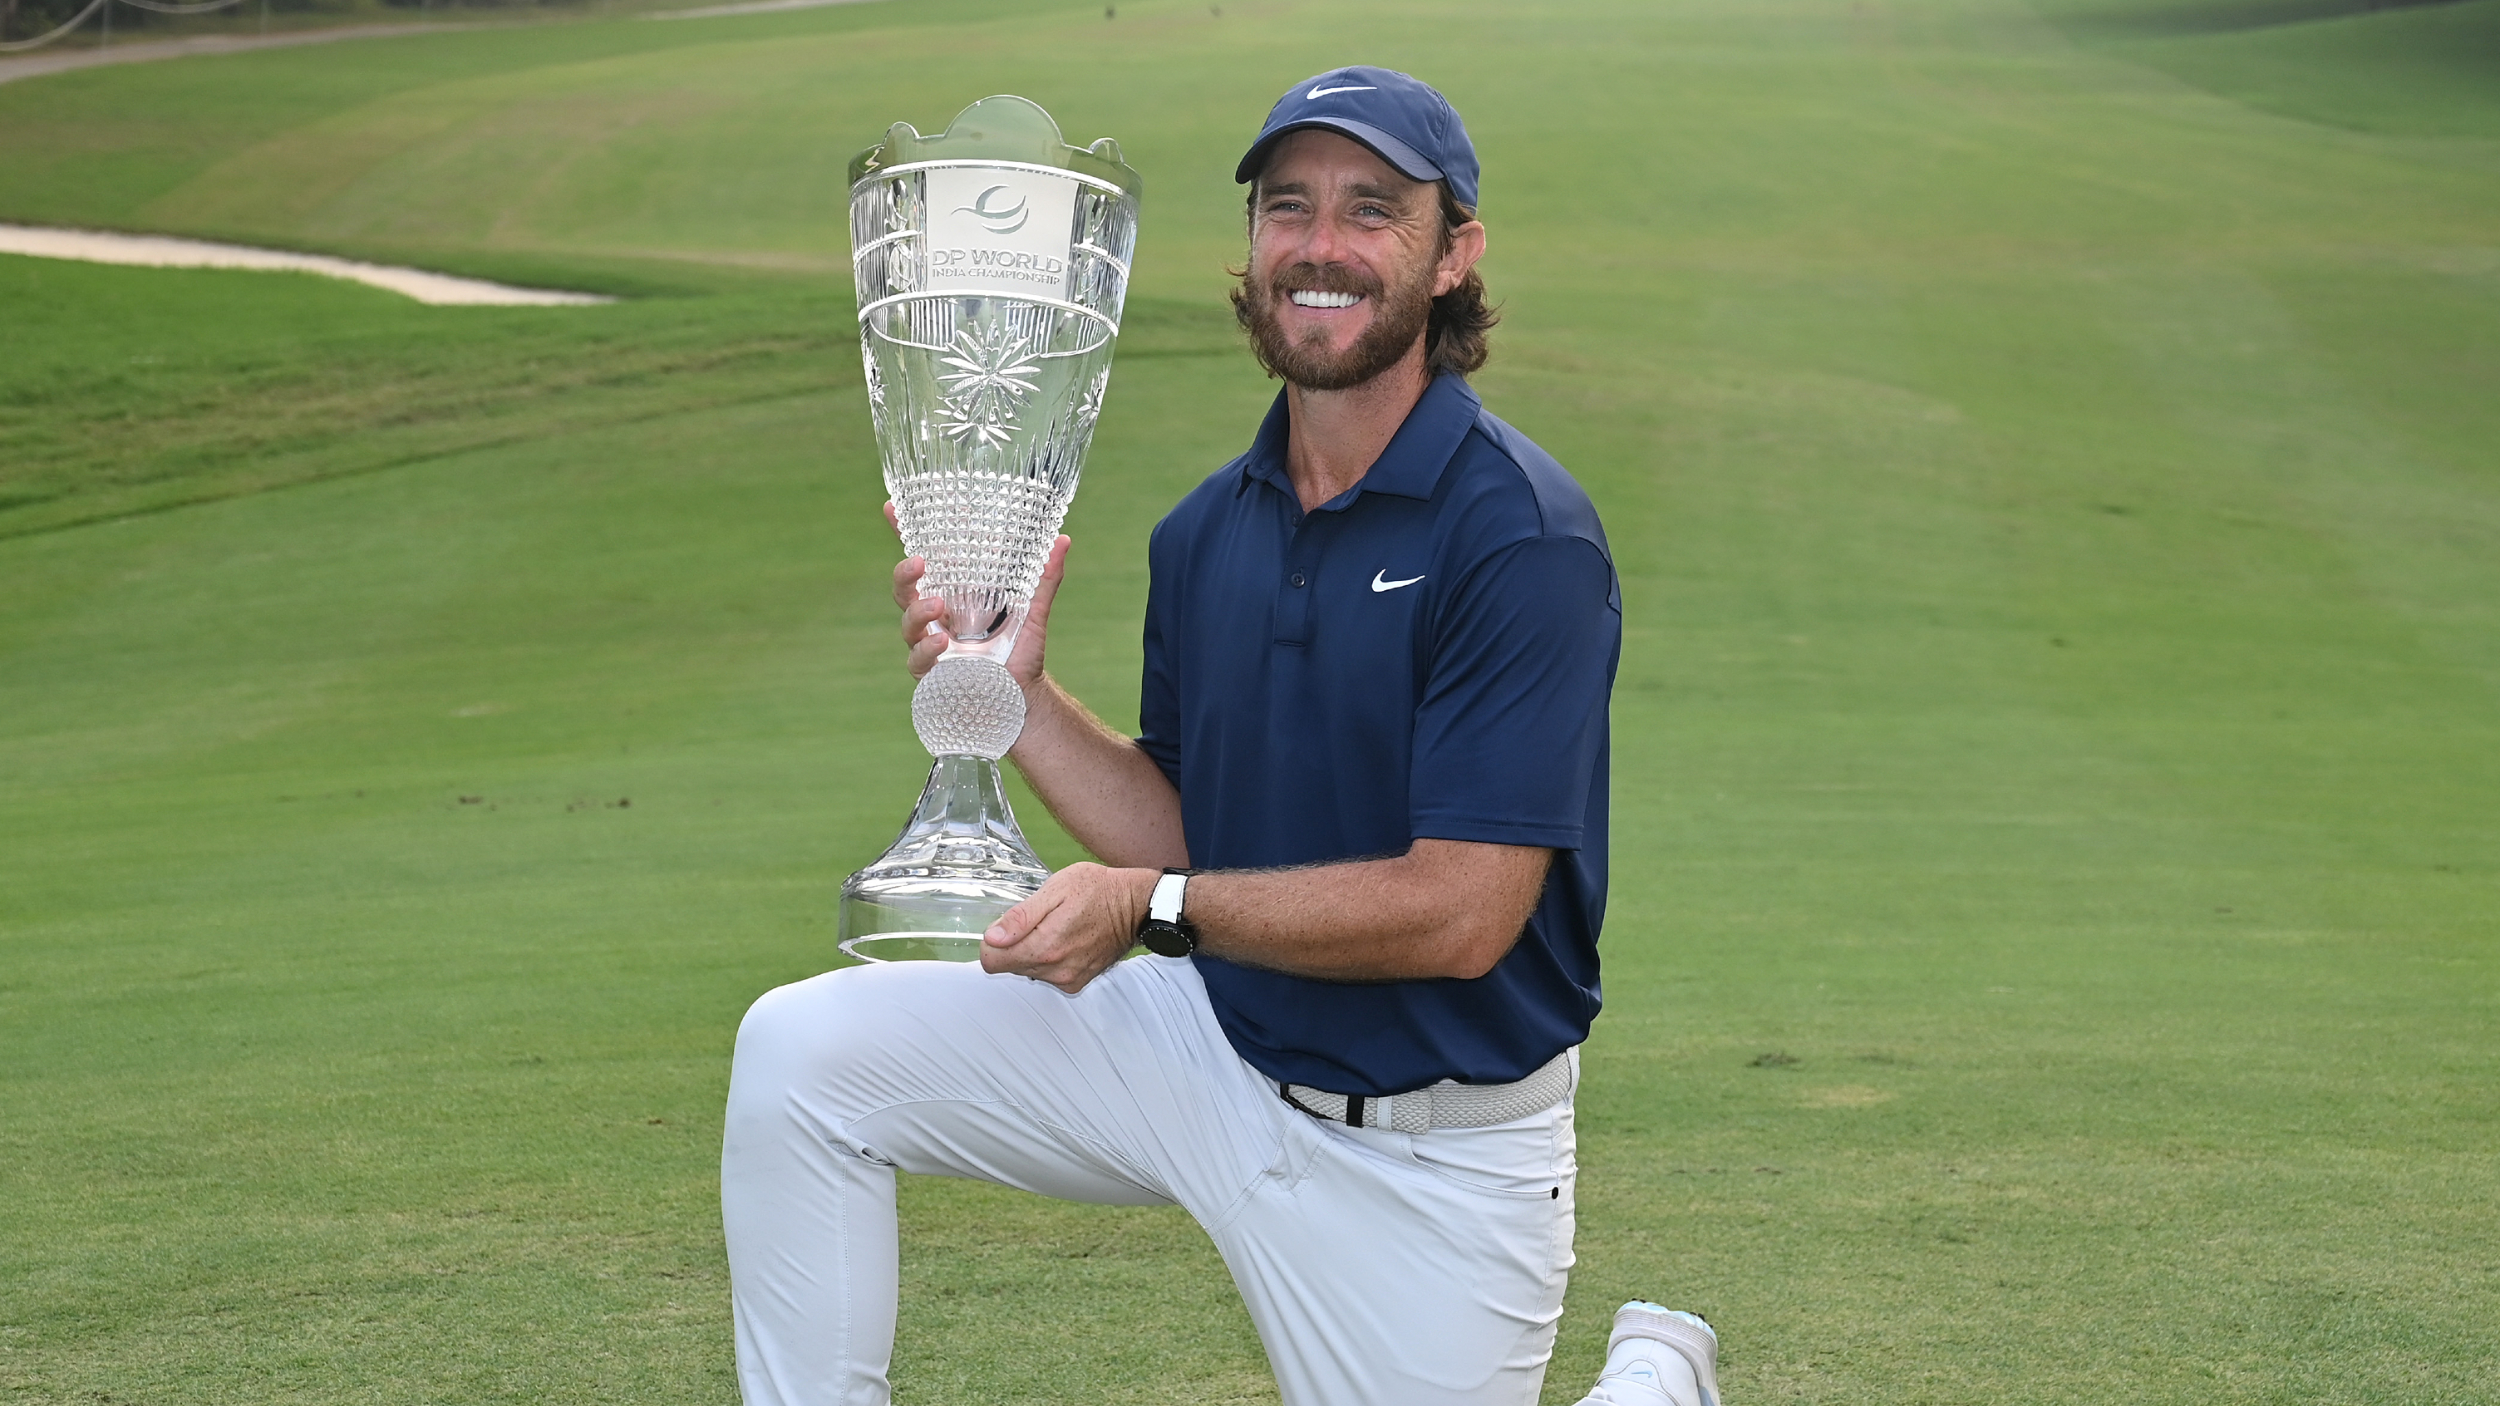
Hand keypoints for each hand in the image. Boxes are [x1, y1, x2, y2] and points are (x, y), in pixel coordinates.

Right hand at [888, 501, 1069, 687]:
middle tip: (919, 562)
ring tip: (937, 605)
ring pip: (907, 623)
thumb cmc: (1021, 654)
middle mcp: (936, 618)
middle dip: (904, 573)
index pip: (925, 564)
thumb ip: (1043, 579)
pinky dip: (926, 650)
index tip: (893, 508)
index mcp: (953, 597)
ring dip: (917, 611)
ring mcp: (930, 645)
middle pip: (904, 589)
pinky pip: (918, 661)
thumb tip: (1062, 541)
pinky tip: (942, 645)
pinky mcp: (932, 675)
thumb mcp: (1033, 613)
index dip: (904, 536)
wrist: (1023, 700)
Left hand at [980, 863, 1156, 992]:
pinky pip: (1048, 975)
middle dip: (1016, 944)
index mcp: (1044, 946)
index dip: (994, 941)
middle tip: (1039, 921)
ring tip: (1056, 928)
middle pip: (1009, 966)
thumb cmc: (1098, 891)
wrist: (1135, 907)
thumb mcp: (1055, 889)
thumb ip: (1021, 917)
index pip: (991, 961)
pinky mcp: (1077, 982)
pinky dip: (1050, 960)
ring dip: (1033, 952)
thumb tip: (992, 937)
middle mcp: (1055, 970)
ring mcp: (1067, 979)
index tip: (1008, 926)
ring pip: (1028, 971)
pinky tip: (1066, 940)